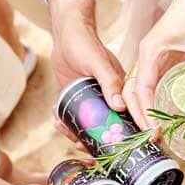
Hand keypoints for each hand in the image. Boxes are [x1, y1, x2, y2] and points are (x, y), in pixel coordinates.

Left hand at [49, 0, 125, 144]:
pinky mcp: (78, 98)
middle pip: (107, 130)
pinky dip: (66, 123)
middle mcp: (109, 99)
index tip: (120, 152)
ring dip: (76, 133)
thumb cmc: (85, 42)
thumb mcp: (98, 62)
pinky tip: (56, 119)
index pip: (128, 120)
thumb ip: (110, 81)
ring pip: (89, 127)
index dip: (126, 138)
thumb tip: (120, 106)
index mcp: (121, 92)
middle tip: (78, 144)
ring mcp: (93, 100)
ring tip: (62, 128)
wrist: (66, 32)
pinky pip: (75, 117)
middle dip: (93, 142)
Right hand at [123, 0, 184, 134]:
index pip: (141, 89)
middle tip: (156, 140)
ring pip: (138, 92)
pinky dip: (152, 103)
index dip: (146, 112)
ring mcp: (152, 59)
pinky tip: (164, 119)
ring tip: (157, 134)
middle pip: (133, 94)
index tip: (157, 131)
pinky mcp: (161, 61)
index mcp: (151, 52)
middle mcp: (147, 57)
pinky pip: (151, 86)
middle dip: (140, 117)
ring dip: (143, 112)